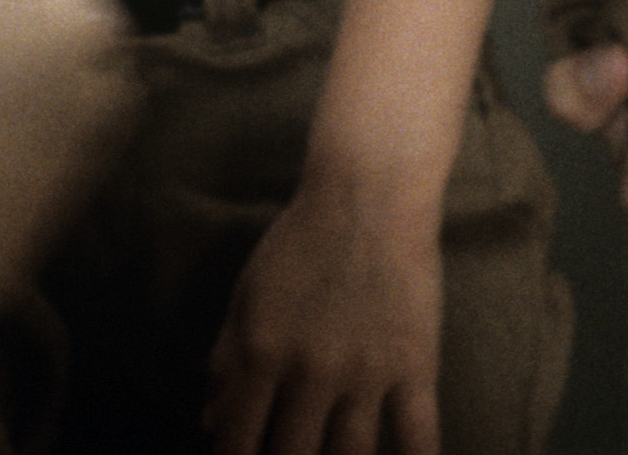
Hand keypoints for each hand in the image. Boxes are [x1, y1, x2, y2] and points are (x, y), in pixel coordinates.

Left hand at [210, 177, 439, 454]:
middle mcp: (309, 373)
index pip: (237, 439)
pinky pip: (417, 433)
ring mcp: (365, 373)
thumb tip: (210, 422)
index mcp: (261, 354)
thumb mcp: (247, 295)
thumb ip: (225, 361)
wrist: (370, 197)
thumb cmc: (301, 241)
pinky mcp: (414, 365)